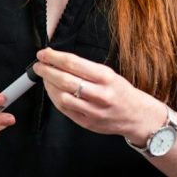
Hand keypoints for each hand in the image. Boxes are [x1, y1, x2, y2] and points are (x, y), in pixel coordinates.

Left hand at [32, 48, 164, 142]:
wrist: (137, 116)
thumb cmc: (120, 91)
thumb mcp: (108, 73)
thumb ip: (84, 68)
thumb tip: (57, 59)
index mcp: (106, 77)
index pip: (73, 64)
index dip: (54, 58)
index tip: (43, 54)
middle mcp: (100, 94)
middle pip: (65, 80)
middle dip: (47, 71)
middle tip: (39, 65)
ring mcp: (93, 111)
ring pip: (62, 97)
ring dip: (48, 85)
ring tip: (44, 78)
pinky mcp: (87, 123)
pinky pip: (64, 109)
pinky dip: (54, 98)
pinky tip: (51, 90)